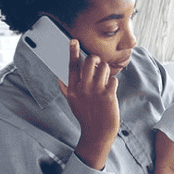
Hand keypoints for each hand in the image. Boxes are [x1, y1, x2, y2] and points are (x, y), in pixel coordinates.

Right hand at [58, 40, 119, 169]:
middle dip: (96, 60)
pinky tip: (110, 90)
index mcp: (72, 89)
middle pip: (90, 61)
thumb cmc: (86, 116)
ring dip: (106, 71)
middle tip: (98, 65)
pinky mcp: (108, 96)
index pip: (72, 66)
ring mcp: (96, 92)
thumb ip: (67, 90)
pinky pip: (113, 79)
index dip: (73, 52)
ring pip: (104, 68)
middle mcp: (83, 89)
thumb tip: (60, 79)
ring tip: (105, 79)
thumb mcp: (73, 103)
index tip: (73, 40)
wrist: (97, 133)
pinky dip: (113, 82)